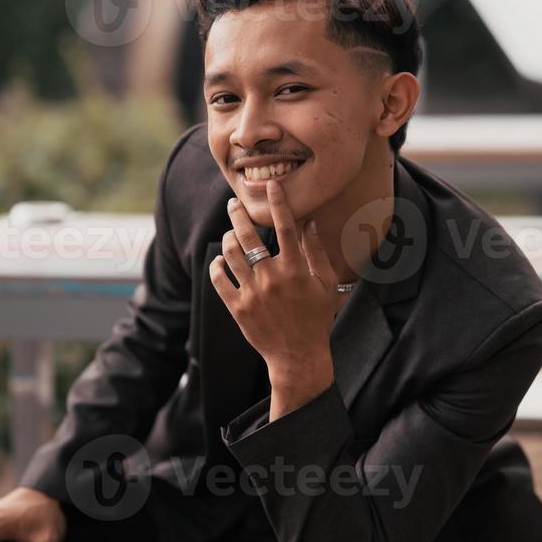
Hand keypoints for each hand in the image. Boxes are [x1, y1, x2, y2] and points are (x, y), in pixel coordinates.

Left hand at [209, 178, 336, 376]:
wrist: (298, 355)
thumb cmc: (316, 318)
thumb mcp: (325, 284)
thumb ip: (316, 252)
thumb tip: (309, 223)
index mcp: (295, 269)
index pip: (285, 226)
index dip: (277, 202)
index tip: (271, 185)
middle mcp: (271, 277)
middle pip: (248, 235)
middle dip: (238, 214)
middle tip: (233, 204)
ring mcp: (252, 292)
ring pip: (230, 254)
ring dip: (228, 239)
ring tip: (230, 234)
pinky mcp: (237, 307)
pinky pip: (218, 280)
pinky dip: (216, 266)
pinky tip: (220, 260)